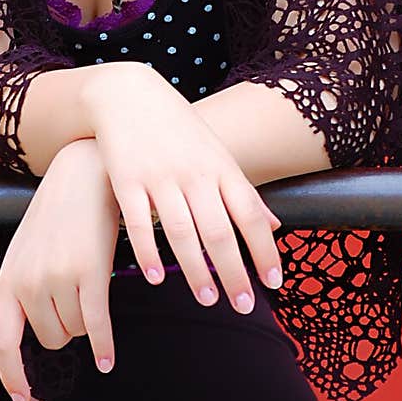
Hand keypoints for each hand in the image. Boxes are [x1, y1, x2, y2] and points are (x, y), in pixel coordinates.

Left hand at [0, 138, 120, 400]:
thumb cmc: (54, 216)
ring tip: (90, 283)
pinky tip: (109, 361)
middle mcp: (28, 284)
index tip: (22, 399)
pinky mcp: (89, 274)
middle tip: (76, 294)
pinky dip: (104, 347)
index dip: (11, 375)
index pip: (3, 343)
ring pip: (76, 331)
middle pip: (51, 339)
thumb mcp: (21, 255)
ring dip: (87, 320)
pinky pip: (97, 325)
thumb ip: (7, 299)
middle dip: (66, 327)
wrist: (84, 174)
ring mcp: (57, 279)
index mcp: (8, 281)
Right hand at [84, 64, 283, 314]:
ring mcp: (159, 177)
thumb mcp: (217, 154)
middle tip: (243, 306)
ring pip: (181, 231)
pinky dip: (148, 252)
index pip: (250, 214)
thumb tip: (275, 226)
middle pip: (219, 231)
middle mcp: (194, 173)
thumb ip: (243, 192)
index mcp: (221, 167)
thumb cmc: (179, 130)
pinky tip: (156, 277)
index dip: (265, 250)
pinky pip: (138, 223)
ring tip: (208, 299)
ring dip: (196, 270)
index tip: (274, 283)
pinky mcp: (126, 180)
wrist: (129, 94)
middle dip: (234, 272)